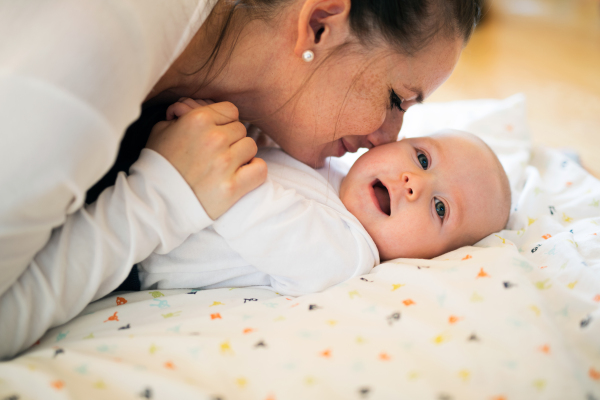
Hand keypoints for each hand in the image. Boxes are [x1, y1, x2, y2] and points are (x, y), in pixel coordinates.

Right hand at [146, 99, 266, 219]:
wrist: (155, 203)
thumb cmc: (156, 166)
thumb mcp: (160, 130)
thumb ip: (181, 115)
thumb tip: (190, 108)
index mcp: (198, 119)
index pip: (231, 111)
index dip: (225, 122)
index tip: (218, 133)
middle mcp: (215, 138)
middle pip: (241, 129)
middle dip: (232, 139)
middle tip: (219, 153)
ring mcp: (225, 163)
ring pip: (251, 147)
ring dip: (243, 156)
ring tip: (228, 166)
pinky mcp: (232, 187)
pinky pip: (259, 170)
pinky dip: (254, 172)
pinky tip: (242, 176)